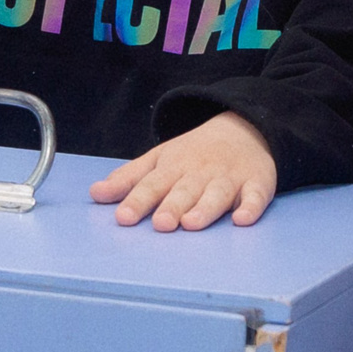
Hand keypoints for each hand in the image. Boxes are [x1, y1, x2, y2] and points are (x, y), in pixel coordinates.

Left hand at [91, 113, 276, 229]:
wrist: (245, 127)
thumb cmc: (194, 152)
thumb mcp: (159, 158)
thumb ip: (128, 178)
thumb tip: (95, 194)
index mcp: (173, 166)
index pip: (152, 184)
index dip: (137, 200)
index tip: (123, 217)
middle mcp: (200, 172)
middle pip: (185, 190)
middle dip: (172, 205)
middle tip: (161, 224)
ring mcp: (229, 177)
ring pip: (217, 193)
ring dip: (206, 208)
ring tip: (192, 224)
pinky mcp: (257, 182)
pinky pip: (256, 195)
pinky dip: (251, 207)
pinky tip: (242, 219)